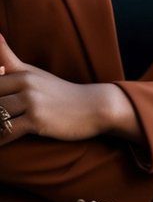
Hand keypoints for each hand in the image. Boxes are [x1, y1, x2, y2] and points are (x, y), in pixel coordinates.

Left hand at [0, 37, 120, 142]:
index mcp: (21, 74)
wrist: (94, 106)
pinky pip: (8, 132)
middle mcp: (25, 86)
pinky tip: (1, 142)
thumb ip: (9, 59)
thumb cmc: (60, 92)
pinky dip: (0, 140)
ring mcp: (32, 103)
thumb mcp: (34, 74)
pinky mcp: (38, 121)